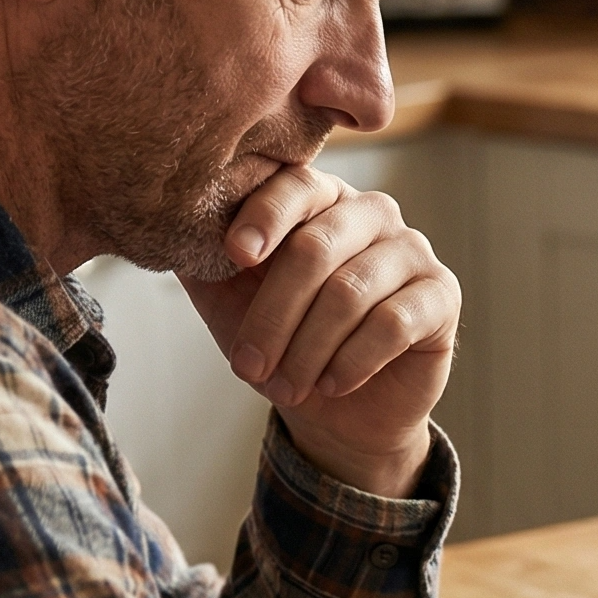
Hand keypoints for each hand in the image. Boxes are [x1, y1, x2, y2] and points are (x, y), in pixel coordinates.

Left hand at [179, 166, 458, 497]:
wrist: (341, 410)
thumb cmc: (284, 343)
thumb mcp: (229, 300)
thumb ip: (200, 257)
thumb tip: (156, 220)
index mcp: (319, 200)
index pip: (294, 187)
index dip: (263, 217)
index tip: (233, 255)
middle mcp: (371, 213)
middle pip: (318, 247)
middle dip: (274, 315)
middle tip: (247, 367)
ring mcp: (412, 250)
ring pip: (351, 291)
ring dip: (308, 349)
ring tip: (285, 387)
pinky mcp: (441, 296)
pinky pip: (393, 322)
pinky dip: (352, 360)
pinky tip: (332, 384)